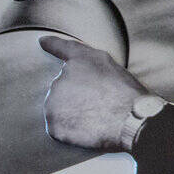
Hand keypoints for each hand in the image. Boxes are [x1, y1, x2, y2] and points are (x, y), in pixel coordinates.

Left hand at [40, 35, 146, 151]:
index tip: (43, 42)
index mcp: (78, 62)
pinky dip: (71, 131)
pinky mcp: (54, 125)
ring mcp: (54, 103)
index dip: (52, 45)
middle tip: (99, 104)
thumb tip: (50, 47)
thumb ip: (85, 57)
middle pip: (63, 89)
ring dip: (73, 114)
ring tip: (96, 118)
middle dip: (76, 96)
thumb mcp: (110, 65)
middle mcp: (60, 79)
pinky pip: (59, 129)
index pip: (61, 48)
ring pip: (59, 109)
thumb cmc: (126, 93)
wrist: (130, 118)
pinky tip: (88, 130)